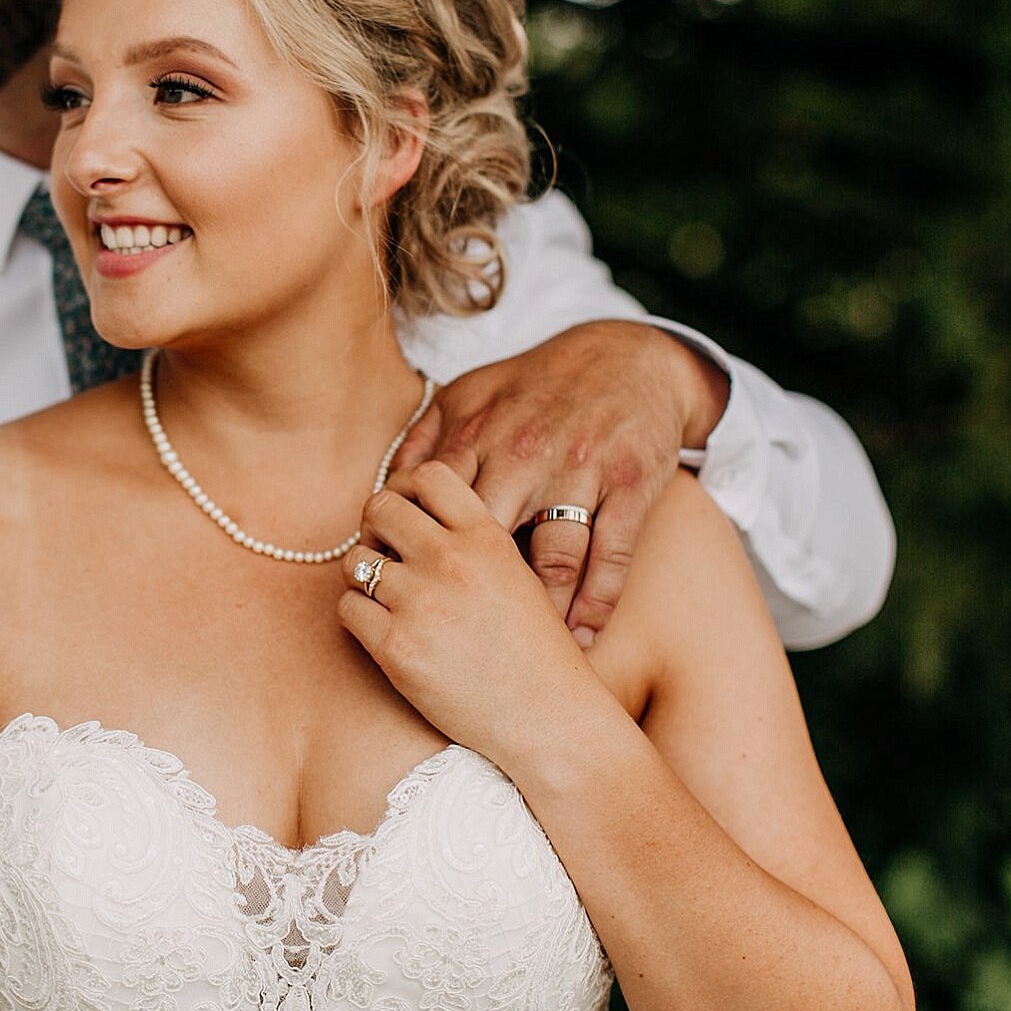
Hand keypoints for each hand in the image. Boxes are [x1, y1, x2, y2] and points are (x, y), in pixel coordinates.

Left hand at [335, 461, 594, 771]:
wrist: (549, 720)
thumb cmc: (537, 652)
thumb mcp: (518, 576)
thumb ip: (472, 541)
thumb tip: (416, 515)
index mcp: (486, 536)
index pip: (427, 474)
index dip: (408, 488)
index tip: (408, 513)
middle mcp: (451, 560)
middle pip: (380, 507)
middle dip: (376, 528)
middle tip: (388, 554)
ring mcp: (420, 602)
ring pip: (356, 561)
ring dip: (364, 576)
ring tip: (391, 599)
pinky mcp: (396, 648)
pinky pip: (348, 608)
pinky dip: (359, 617)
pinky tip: (386, 631)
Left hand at [391, 321, 728, 642]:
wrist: (629, 358)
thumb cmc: (537, 384)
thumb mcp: (470, 395)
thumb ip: (423, 443)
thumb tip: (380, 497)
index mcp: (478, 436)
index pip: (430, 511)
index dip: (416, 561)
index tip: (410, 601)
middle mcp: (525, 456)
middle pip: (486, 544)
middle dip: (470, 599)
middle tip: (460, 645)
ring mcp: (580, 473)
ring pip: (554, 560)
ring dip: (542, 614)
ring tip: (525, 652)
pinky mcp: (630, 486)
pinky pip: (612, 557)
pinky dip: (598, 604)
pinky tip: (581, 637)